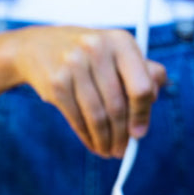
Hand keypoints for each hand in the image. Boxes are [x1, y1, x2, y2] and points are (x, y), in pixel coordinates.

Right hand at [11, 25, 166, 157]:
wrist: (38, 47)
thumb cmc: (88, 56)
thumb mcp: (116, 54)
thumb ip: (142, 72)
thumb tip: (155, 97)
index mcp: (121, 42)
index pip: (141, 87)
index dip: (142, 115)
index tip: (139, 134)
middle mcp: (98, 49)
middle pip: (117, 107)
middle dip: (122, 136)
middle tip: (122, 152)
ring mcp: (74, 65)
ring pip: (97, 117)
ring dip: (105, 141)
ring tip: (108, 151)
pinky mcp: (57, 83)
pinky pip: (77, 120)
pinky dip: (87, 138)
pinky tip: (93, 144)